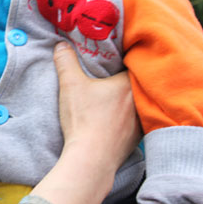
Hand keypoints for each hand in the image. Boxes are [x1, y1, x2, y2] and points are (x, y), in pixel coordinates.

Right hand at [31, 43, 139, 203]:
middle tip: (117, 76)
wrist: (91, 158)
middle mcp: (141, 100)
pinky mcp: (138, 138)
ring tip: (120, 98)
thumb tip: (61, 45)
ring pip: (141, 103)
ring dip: (133, 101)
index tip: (118, 58)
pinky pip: (139, 122)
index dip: (127, 59)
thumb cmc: (83, 119)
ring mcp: (142, 121)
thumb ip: (66, 61)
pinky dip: (131, 119)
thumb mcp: (70, 85)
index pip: (135, 64)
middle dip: (130, 79)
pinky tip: (120, 120)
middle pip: (139, 83)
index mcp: (129, 83)